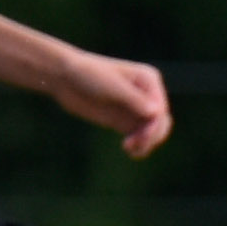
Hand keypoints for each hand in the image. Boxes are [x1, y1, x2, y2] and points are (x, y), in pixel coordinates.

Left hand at [54, 51, 173, 160]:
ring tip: (130, 149)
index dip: (155, 124)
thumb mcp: (112, 86)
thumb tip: (156, 113)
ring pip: (153, 131)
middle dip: (152, 135)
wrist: (65, 78)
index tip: (140, 136)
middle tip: (133, 144)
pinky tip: (130, 151)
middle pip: (161, 121)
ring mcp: (136, 109)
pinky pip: (140, 137)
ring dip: (147, 143)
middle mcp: (147, 94)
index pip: (161, 107)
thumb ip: (134, 99)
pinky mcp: (124, 121)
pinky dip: (139, 146)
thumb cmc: (88, 74)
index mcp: (149, 80)